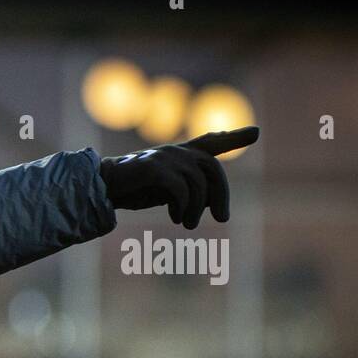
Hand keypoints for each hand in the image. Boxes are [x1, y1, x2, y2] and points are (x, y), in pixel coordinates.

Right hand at [98, 126, 259, 228]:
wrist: (101, 187)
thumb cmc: (132, 190)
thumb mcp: (165, 191)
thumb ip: (189, 191)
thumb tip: (213, 202)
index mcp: (178, 154)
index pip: (210, 143)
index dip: (233, 138)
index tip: (255, 133)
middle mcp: (176, 151)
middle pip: (213, 169)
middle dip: (222, 195)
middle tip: (222, 218)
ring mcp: (166, 157)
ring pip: (199, 182)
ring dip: (197, 208)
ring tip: (188, 224)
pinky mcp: (155, 168)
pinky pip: (182, 188)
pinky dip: (182, 206)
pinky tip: (175, 217)